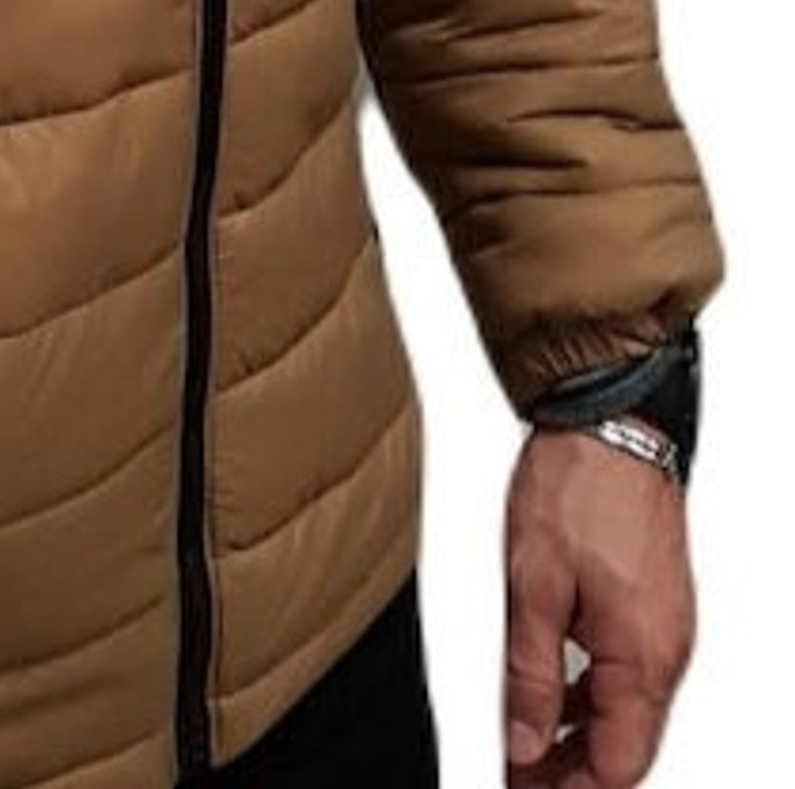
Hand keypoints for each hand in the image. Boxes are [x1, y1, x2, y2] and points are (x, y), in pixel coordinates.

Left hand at [502, 425, 696, 785]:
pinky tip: (551, 691)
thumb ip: (531, 671)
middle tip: (518, 777)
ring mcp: (661, 627)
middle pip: (622, 742)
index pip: (618, 762)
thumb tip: (524, 739)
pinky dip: (588, 692)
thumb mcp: (534, 586)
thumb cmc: (577, 490)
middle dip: (571, 770)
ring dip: (576, 733)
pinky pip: (624, 670)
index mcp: (643, 659)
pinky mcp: (649, 604)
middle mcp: (664, 652)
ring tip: (523, 744)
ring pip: (622, 708)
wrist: (609, 427)